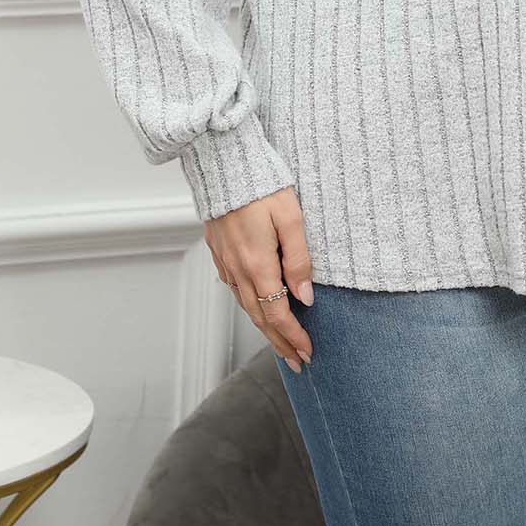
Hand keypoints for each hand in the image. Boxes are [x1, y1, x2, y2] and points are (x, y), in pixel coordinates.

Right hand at [205, 187, 314, 373]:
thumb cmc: (262, 184)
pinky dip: (250, 306)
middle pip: (260, 317)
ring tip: (281, 343)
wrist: (223, 162)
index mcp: (257, 263)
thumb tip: (305, 297)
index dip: (292, 336)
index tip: (307, 353)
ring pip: (246, 305)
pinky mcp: (219, 252)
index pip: (277, 313)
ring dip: (265, 328)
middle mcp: (237, 269)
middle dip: (280, 342)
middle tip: (297, 362)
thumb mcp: (291, 217)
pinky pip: (235, 289)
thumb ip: (299, 259)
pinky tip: (258, 308)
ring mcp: (225, 262)